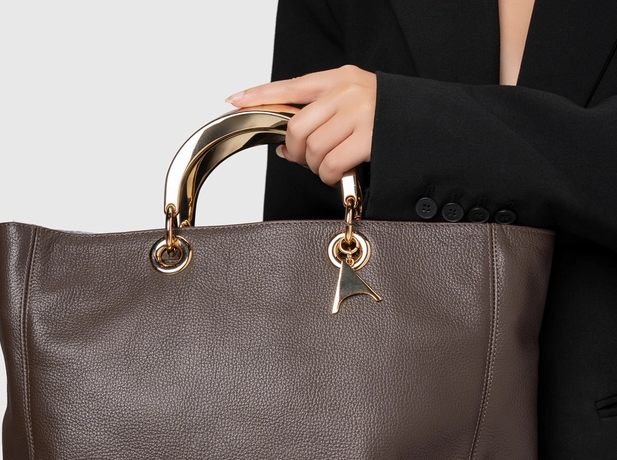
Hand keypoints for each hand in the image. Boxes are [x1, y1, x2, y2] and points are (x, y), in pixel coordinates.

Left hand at [225, 65, 376, 185]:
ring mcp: (359, 113)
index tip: (236, 100)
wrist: (427, 125)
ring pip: (312, 149)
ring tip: (330, 165)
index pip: (290, 86)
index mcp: (339, 78)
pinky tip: (339, 172)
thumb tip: (286, 149)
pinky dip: (328, 176)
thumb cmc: (386, 119)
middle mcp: (347, 91)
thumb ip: (321, 117)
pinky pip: (330, 164)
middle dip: (296, 151)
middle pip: (296, 127)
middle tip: (308, 159)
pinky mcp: (370, 138)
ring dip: (315, 167)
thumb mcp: (353, 103)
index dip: (260, 95)